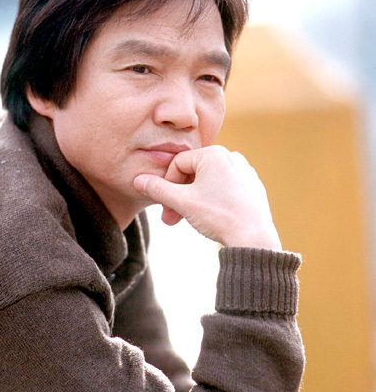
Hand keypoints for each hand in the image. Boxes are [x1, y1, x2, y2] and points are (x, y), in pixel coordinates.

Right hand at [133, 145, 280, 248]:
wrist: (253, 238)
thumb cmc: (218, 216)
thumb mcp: (182, 202)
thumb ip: (158, 189)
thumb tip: (138, 180)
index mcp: (214, 154)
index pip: (178, 164)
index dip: (166, 185)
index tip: (164, 207)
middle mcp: (232, 157)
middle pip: (194, 173)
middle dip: (179, 196)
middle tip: (171, 219)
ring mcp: (245, 172)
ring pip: (209, 182)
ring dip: (194, 200)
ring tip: (190, 220)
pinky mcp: (253, 187)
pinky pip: (225, 189)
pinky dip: (213, 201)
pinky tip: (212, 219)